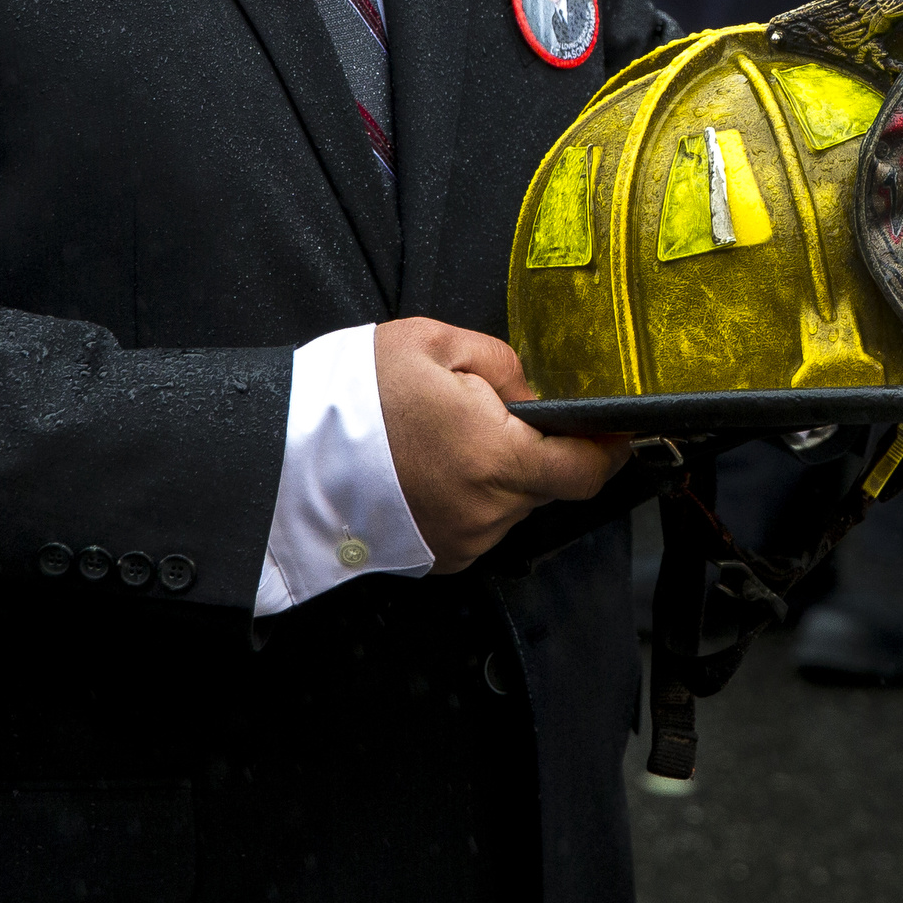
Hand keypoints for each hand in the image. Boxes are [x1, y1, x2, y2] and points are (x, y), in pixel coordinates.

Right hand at [373, 317, 624, 571]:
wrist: (286, 456)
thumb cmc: (357, 396)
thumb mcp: (434, 345)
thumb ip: (503, 364)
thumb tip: (534, 393)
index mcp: (497, 457)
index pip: (585, 469)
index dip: (609, 450)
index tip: (617, 432)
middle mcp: (488, 510)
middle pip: (546, 483)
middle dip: (535, 449)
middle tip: (488, 414)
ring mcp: (464, 541)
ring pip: (511, 504)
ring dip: (498, 475)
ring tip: (446, 442)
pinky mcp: (441, 558)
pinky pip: (479, 524)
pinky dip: (470, 498)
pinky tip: (432, 472)